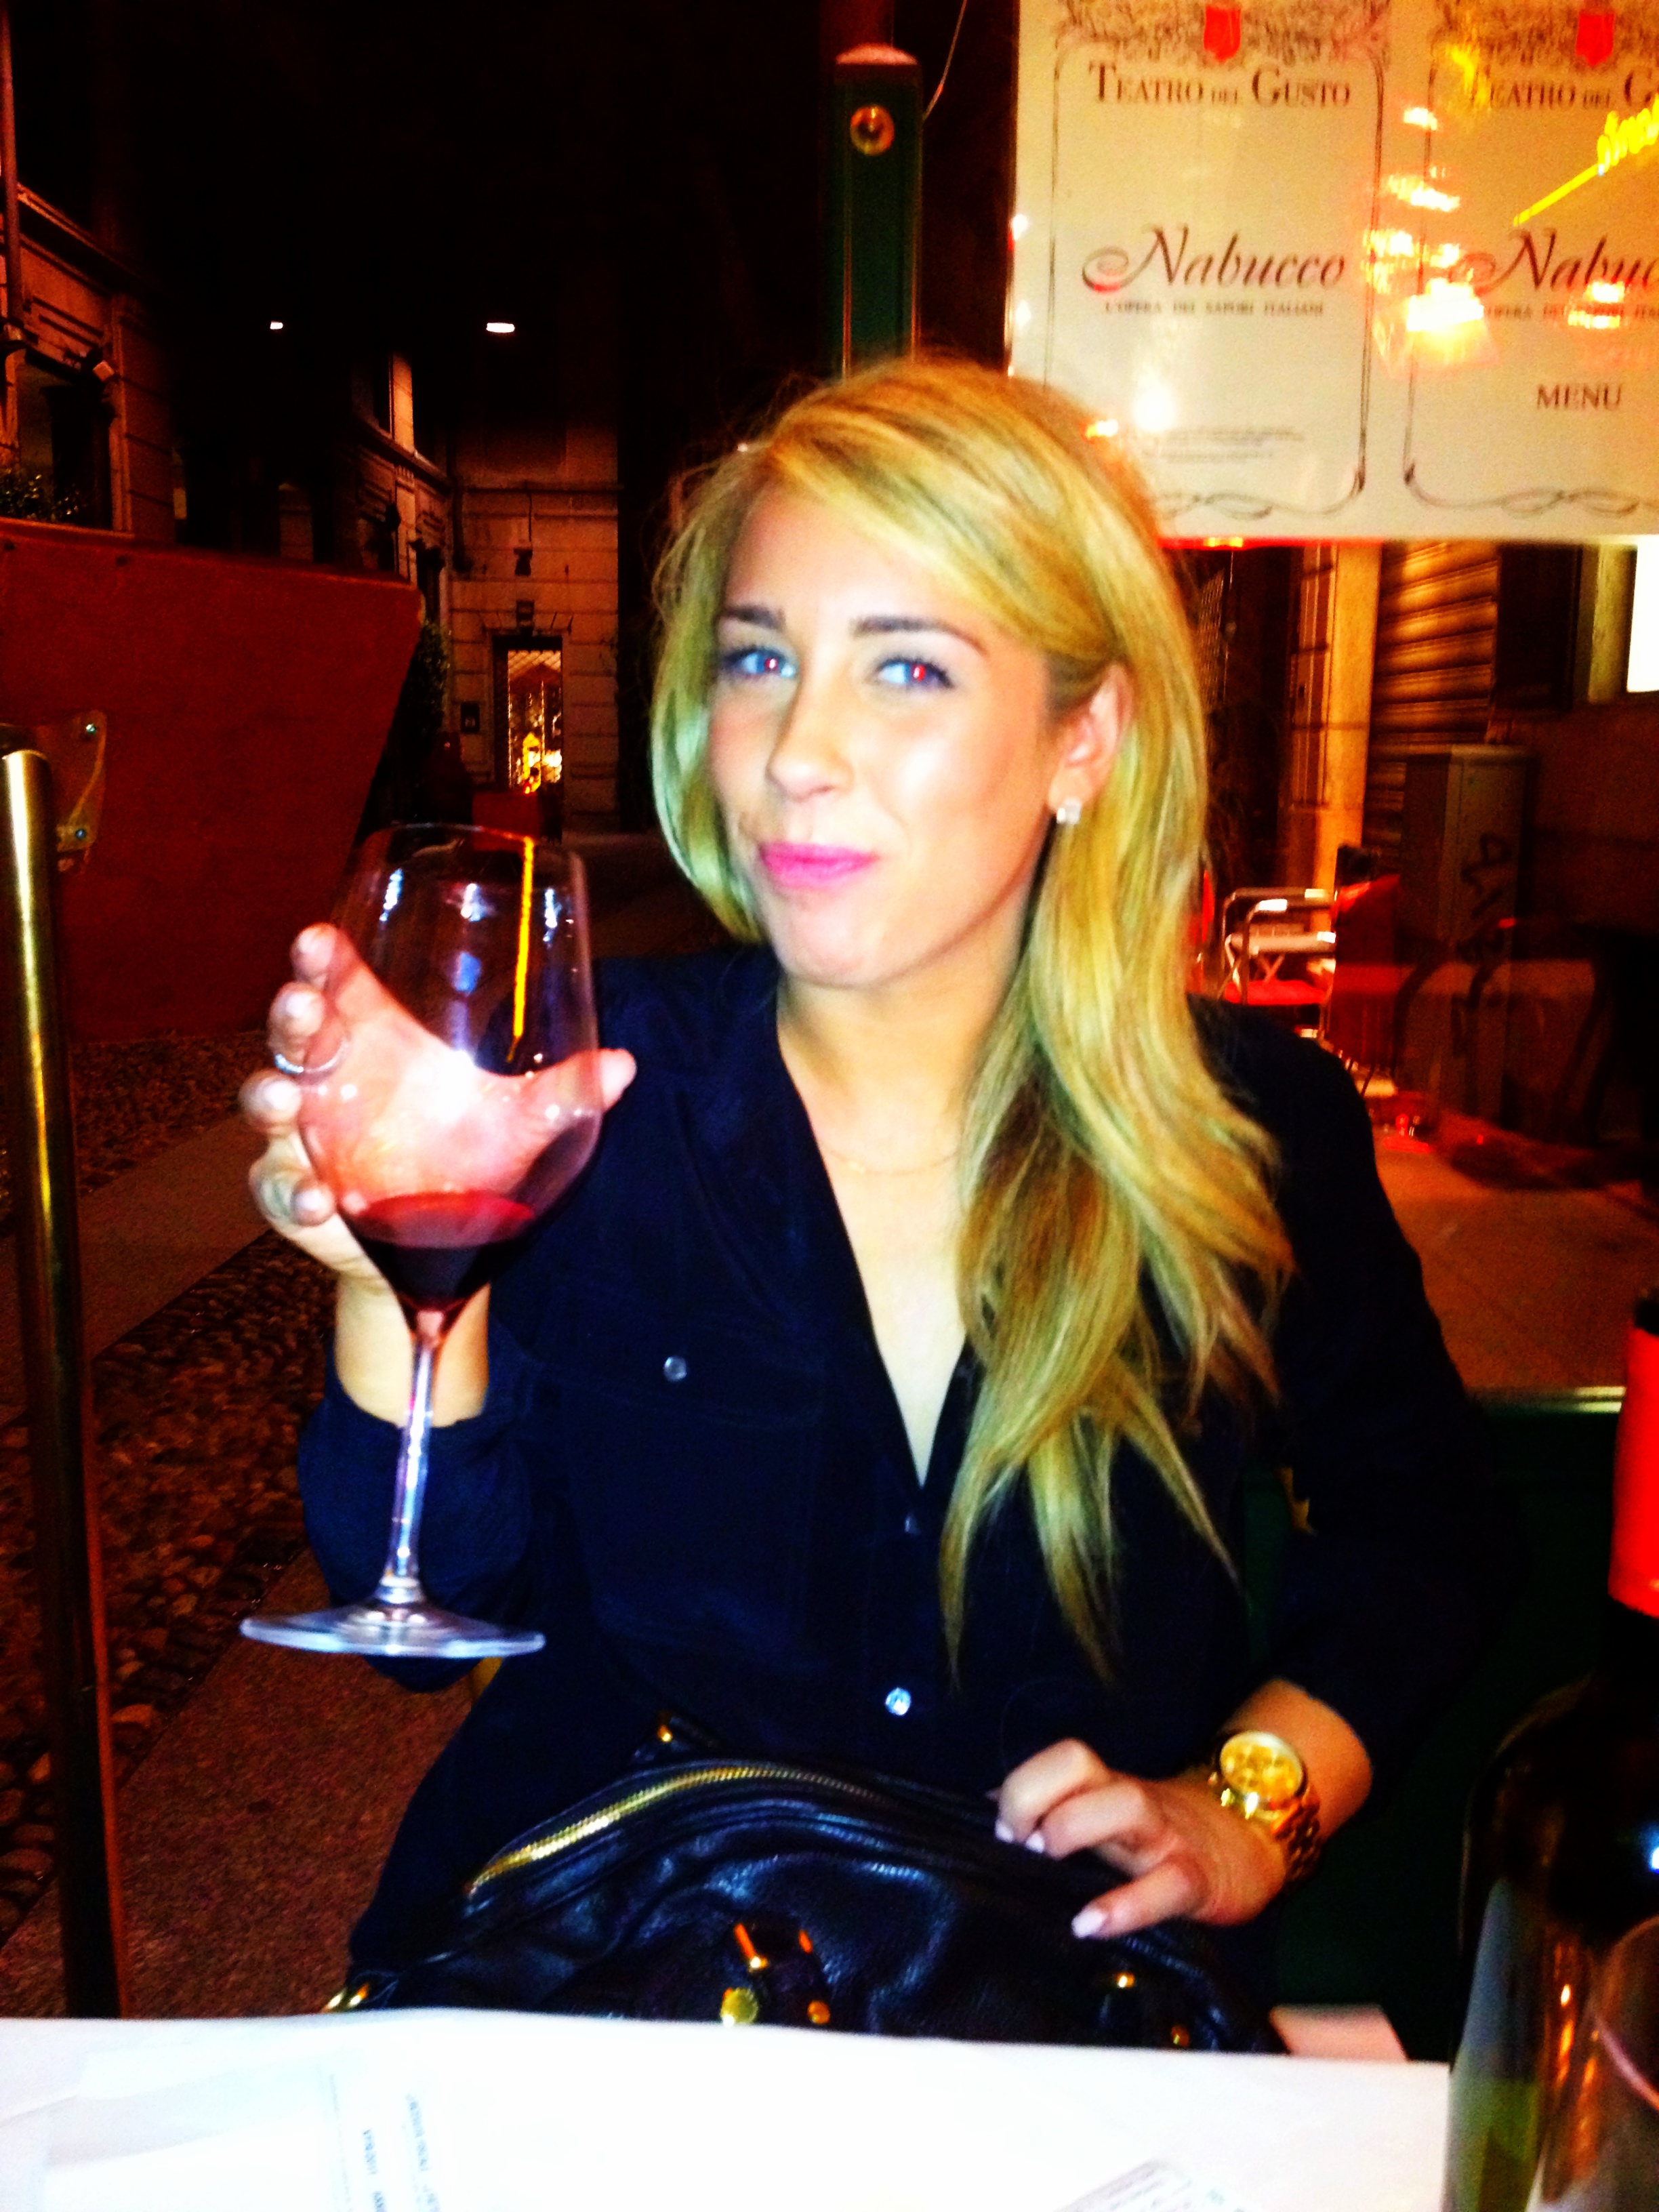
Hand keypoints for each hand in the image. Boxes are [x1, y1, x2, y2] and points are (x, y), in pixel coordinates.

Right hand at [243, 923, 636, 1282]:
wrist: (443, 1247)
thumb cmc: (468, 1158)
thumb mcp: (518, 1124)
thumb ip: (563, 1094)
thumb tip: (624, 1065)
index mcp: (375, 1040)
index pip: (337, 984)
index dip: (319, 959)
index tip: (318, 939)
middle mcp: (330, 1077)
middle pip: (294, 1029)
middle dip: (293, 1011)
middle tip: (307, 1005)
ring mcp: (304, 1133)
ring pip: (267, 1098)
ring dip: (269, 1092)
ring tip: (285, 1095)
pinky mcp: (293, 1188)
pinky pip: (278, 1185)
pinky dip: (293, 1191)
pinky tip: (318, 1198)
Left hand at [995, 1738, 1286, 1938]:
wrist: (1242, 1845)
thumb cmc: (1151, 1838)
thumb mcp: (1101, 1818)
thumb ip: (1049, 1815)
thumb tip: (980, 1820)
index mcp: (1101, 1786)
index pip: (1059, 1757)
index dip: (1022, 1784)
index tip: (1001, 1833)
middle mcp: (1128, 1799)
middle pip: (1078, 1761)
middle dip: (1032, 1796)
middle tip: (1016, 1846)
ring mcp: (1165, 1835)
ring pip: (1126, 1802)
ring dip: (1073, 1826)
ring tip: (1045, 1863)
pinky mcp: (1195, 1881)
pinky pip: (1166, 1885)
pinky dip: (1125, 1904)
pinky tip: (1088, 1924)